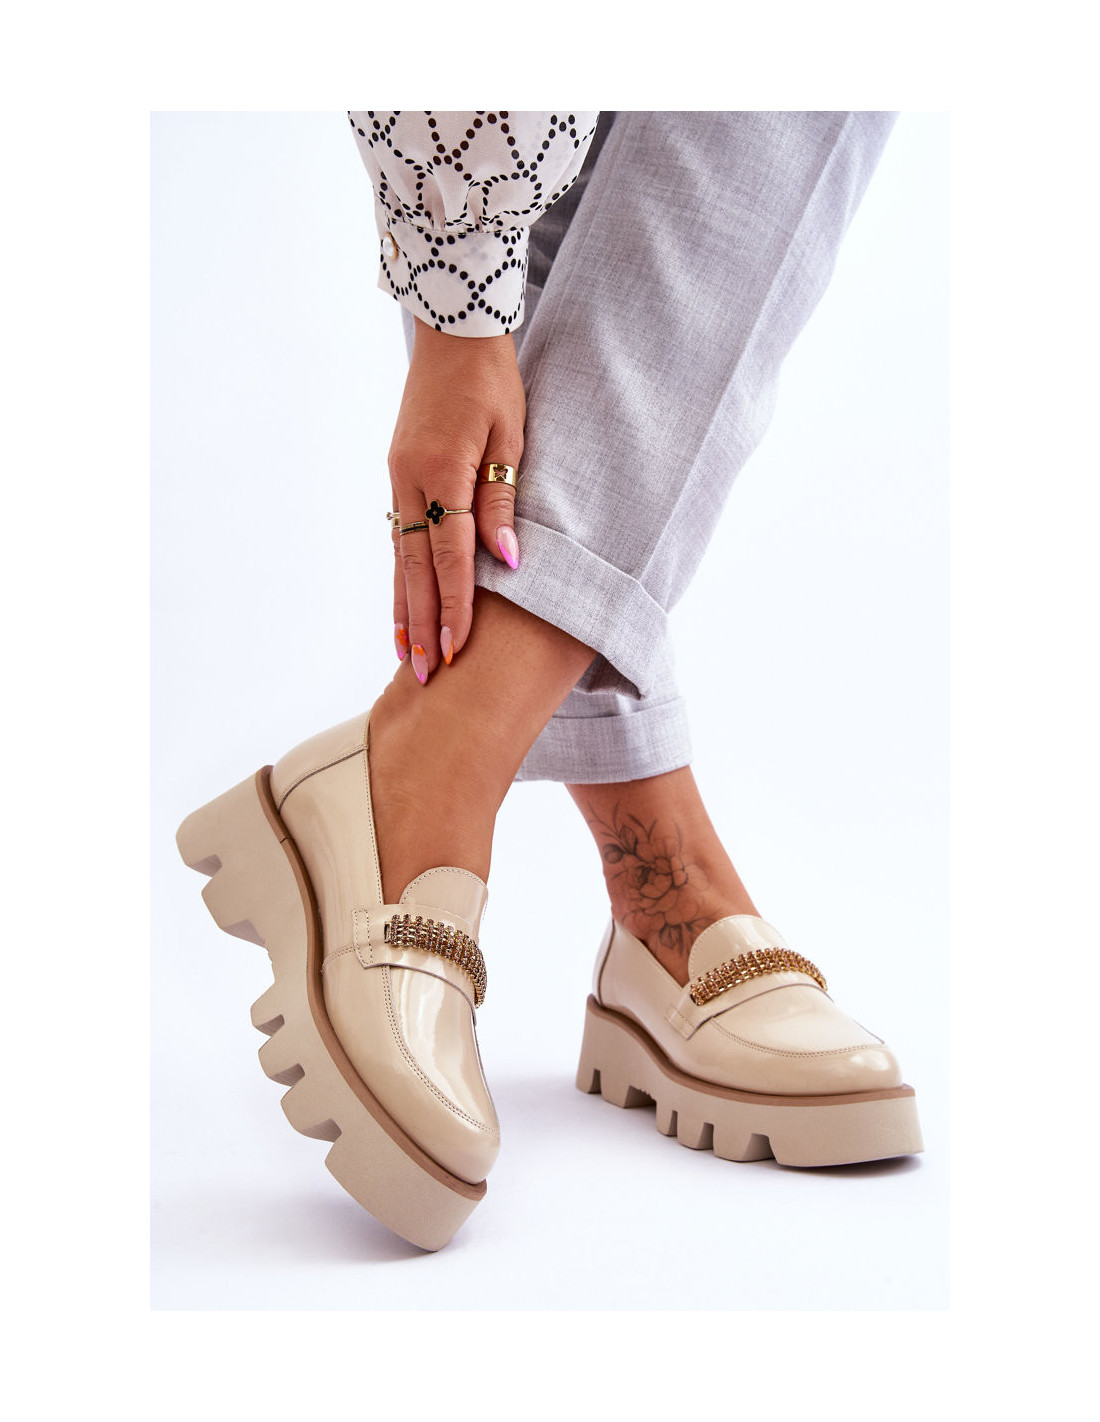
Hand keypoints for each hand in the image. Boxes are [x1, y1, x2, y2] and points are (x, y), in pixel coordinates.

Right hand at [388, 319, 524, 682]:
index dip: (455, 607)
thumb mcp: (511, 437)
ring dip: (404, 610)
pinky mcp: (396, 477)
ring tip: (407, 658)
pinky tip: (403, 606)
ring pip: (399, 559)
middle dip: (422, 625)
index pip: (450, 557)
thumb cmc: (493, 381)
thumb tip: (507, 562)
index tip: (458, 651)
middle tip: (426, 676)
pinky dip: (400, 578)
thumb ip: (502, 502)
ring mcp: (397, 480)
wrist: (453, 331)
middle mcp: (409, 482)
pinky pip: (397, 539)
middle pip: (414, 569)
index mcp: (441, 472)